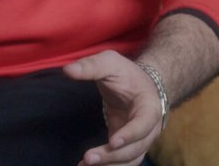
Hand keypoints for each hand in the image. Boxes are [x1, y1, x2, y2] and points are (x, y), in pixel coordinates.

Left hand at [64, 50, 162, 165]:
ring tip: (83, 165)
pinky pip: (121, 161)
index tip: (112, 142)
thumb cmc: (126, 73)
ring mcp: (140, 140)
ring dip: (109, 165)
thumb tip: (68, 71)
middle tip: (87, 158)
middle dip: (112, 156)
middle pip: (134, 149)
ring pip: (129, 159)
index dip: (130, 135)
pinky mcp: (128, 147)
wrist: (140, 85)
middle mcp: (149, 129)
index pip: (142, 125)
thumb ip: (91, 66)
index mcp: (149, 107)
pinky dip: (107, 165)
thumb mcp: (109, 62)